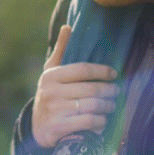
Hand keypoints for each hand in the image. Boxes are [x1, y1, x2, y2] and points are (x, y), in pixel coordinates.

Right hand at [32, 25, 118, 148]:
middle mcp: (51, 92)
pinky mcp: (58, 127)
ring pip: (91, 106)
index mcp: (51, 76)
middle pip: (90, 89)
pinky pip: (87, 121)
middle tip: (116, 92)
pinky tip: (103, 120)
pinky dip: (100, 121)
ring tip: (112, 105)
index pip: (82, 69)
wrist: (37, 127)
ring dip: (107, 106)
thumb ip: (61, 50)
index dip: (101, 71)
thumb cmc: (50, 94)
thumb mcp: (51, 73)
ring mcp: (54, 110)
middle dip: (108, 91)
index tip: (113, 73)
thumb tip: (68, 27)